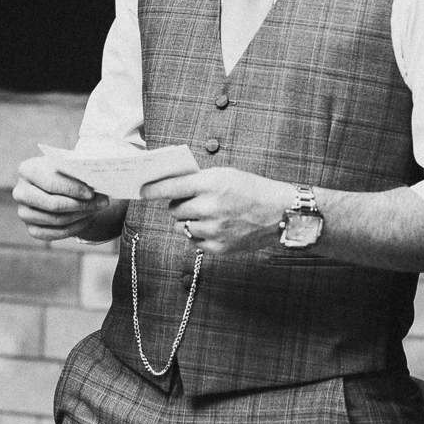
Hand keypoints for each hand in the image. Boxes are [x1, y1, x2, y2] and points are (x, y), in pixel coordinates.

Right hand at [13, 155, 111, 241]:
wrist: (56, 183)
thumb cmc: (63, 171)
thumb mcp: (67, 164)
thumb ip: (77, 170)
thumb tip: (96, 182)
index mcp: (27, 170)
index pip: (50, 183)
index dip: (72, 189)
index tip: (92, 192)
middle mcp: (20, 192)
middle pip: (52, 204)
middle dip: (80, 205)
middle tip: (103, 202)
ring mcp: (23, 213)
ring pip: (56, 219)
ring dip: (81, 215)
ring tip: (98, 208)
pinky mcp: (31, 229)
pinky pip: (55, 234)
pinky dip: (74, 227)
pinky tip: (87, 218)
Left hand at [141, 169, 297, 255]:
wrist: (281, 214)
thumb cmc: (253, 189)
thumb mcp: (226, 175)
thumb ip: (198, 181)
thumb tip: (170, 186)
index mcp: (212, 184)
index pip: (171, 187)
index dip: (153, 189)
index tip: (142, 191)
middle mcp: (210, 207)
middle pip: (174, 209)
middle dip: (178, 204)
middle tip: (191, 200)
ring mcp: (214, 230)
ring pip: (182, 226)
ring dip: (188, 220)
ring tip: (207, 214)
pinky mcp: (219, 248)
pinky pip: (195, 241)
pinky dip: (199, 234)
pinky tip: (216, 226)